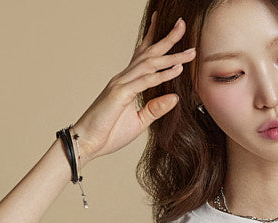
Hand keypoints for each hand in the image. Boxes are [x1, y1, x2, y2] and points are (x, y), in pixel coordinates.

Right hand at [71, 14, 195, 161]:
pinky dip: (162, 75)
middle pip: (149, 53)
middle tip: (183, 24)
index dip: (154, 38)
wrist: (87, 143)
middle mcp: (124, 77)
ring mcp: (121, 83)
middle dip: (167, 39)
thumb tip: (175, 98)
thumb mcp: (139, 122)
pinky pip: (145, 82)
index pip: (143, 55)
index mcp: (127, 82)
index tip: (169, 27)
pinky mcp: (120, 94)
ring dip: (171, 56)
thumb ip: (155, 108)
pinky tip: (177, 70)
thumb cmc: (109, 133)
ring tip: (189, 51)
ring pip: (150, 64)